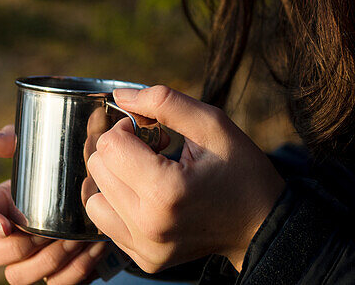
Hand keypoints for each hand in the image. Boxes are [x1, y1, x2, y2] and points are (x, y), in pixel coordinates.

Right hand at [0, 125, 108, 283]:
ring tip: (73, 240)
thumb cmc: (65, 168)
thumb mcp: (42, 151)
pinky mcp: (55, 275)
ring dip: (47, 261)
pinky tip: (91, 250)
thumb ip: (15, 141)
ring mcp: (28, 260)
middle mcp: (7, 237)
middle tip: (45, 234)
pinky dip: (75, 271)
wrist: (102, 189)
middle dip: (15, 249)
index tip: (7, 225)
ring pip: (18, 277)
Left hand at [84, 86, 284, 273]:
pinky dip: (119, 204)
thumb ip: (164, 102)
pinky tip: (150, 197)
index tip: (154, 133)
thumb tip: (119, 95)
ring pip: (94, 197)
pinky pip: (105, 222)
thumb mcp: (213, 124)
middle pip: (98, 169)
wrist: (260, 224)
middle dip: (122, 151)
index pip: (110, 146)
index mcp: (166, 191)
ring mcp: (144, 248)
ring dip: (117, 179)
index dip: (128, 128)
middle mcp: (149, 226)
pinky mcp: (143, 260)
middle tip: (155, 152)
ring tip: (151, 176)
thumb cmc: (240, 170)